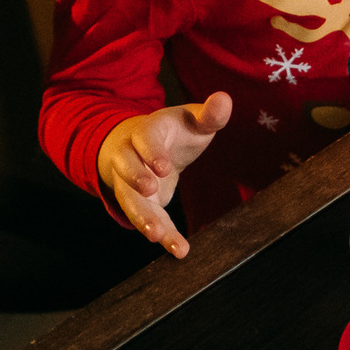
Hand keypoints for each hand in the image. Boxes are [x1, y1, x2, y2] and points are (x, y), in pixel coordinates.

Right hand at [98, 91, 230, 257]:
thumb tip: (224, 99)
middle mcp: (131, 157)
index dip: (151, 151)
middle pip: (125, 168)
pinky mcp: (140, 204)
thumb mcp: (191, 120)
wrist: (142, 146)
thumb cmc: (174, 132)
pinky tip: (179, 250)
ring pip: (129, 200)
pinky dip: (163, 235)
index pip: (144, 138)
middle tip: (149, 188)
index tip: (163, 166)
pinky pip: (147, 220)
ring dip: (141, 216)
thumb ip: (209, 114)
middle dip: (134, 178)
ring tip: (155, 235)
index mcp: (146, 131)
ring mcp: (131, 183)